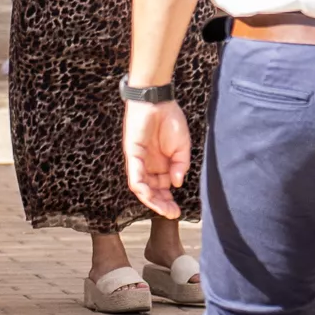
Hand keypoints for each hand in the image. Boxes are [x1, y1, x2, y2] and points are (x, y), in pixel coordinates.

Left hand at [123, 99, 191, 218]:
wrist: (159, 101)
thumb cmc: (170, 121)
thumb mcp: (182, 148)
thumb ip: (181, 166)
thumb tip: (178, 183)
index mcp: (161, 165)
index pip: (162, 189)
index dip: (168, 201)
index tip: (177, 212)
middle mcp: (148, 165)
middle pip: (152, 191)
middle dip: (161, 204)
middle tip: (172, 214)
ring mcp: (139, 160)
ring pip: (141, 186)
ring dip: (151, 199)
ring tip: (163, 209)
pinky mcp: (132, 152)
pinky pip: (134, 173)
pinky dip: (140, 185)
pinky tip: (148, 194)